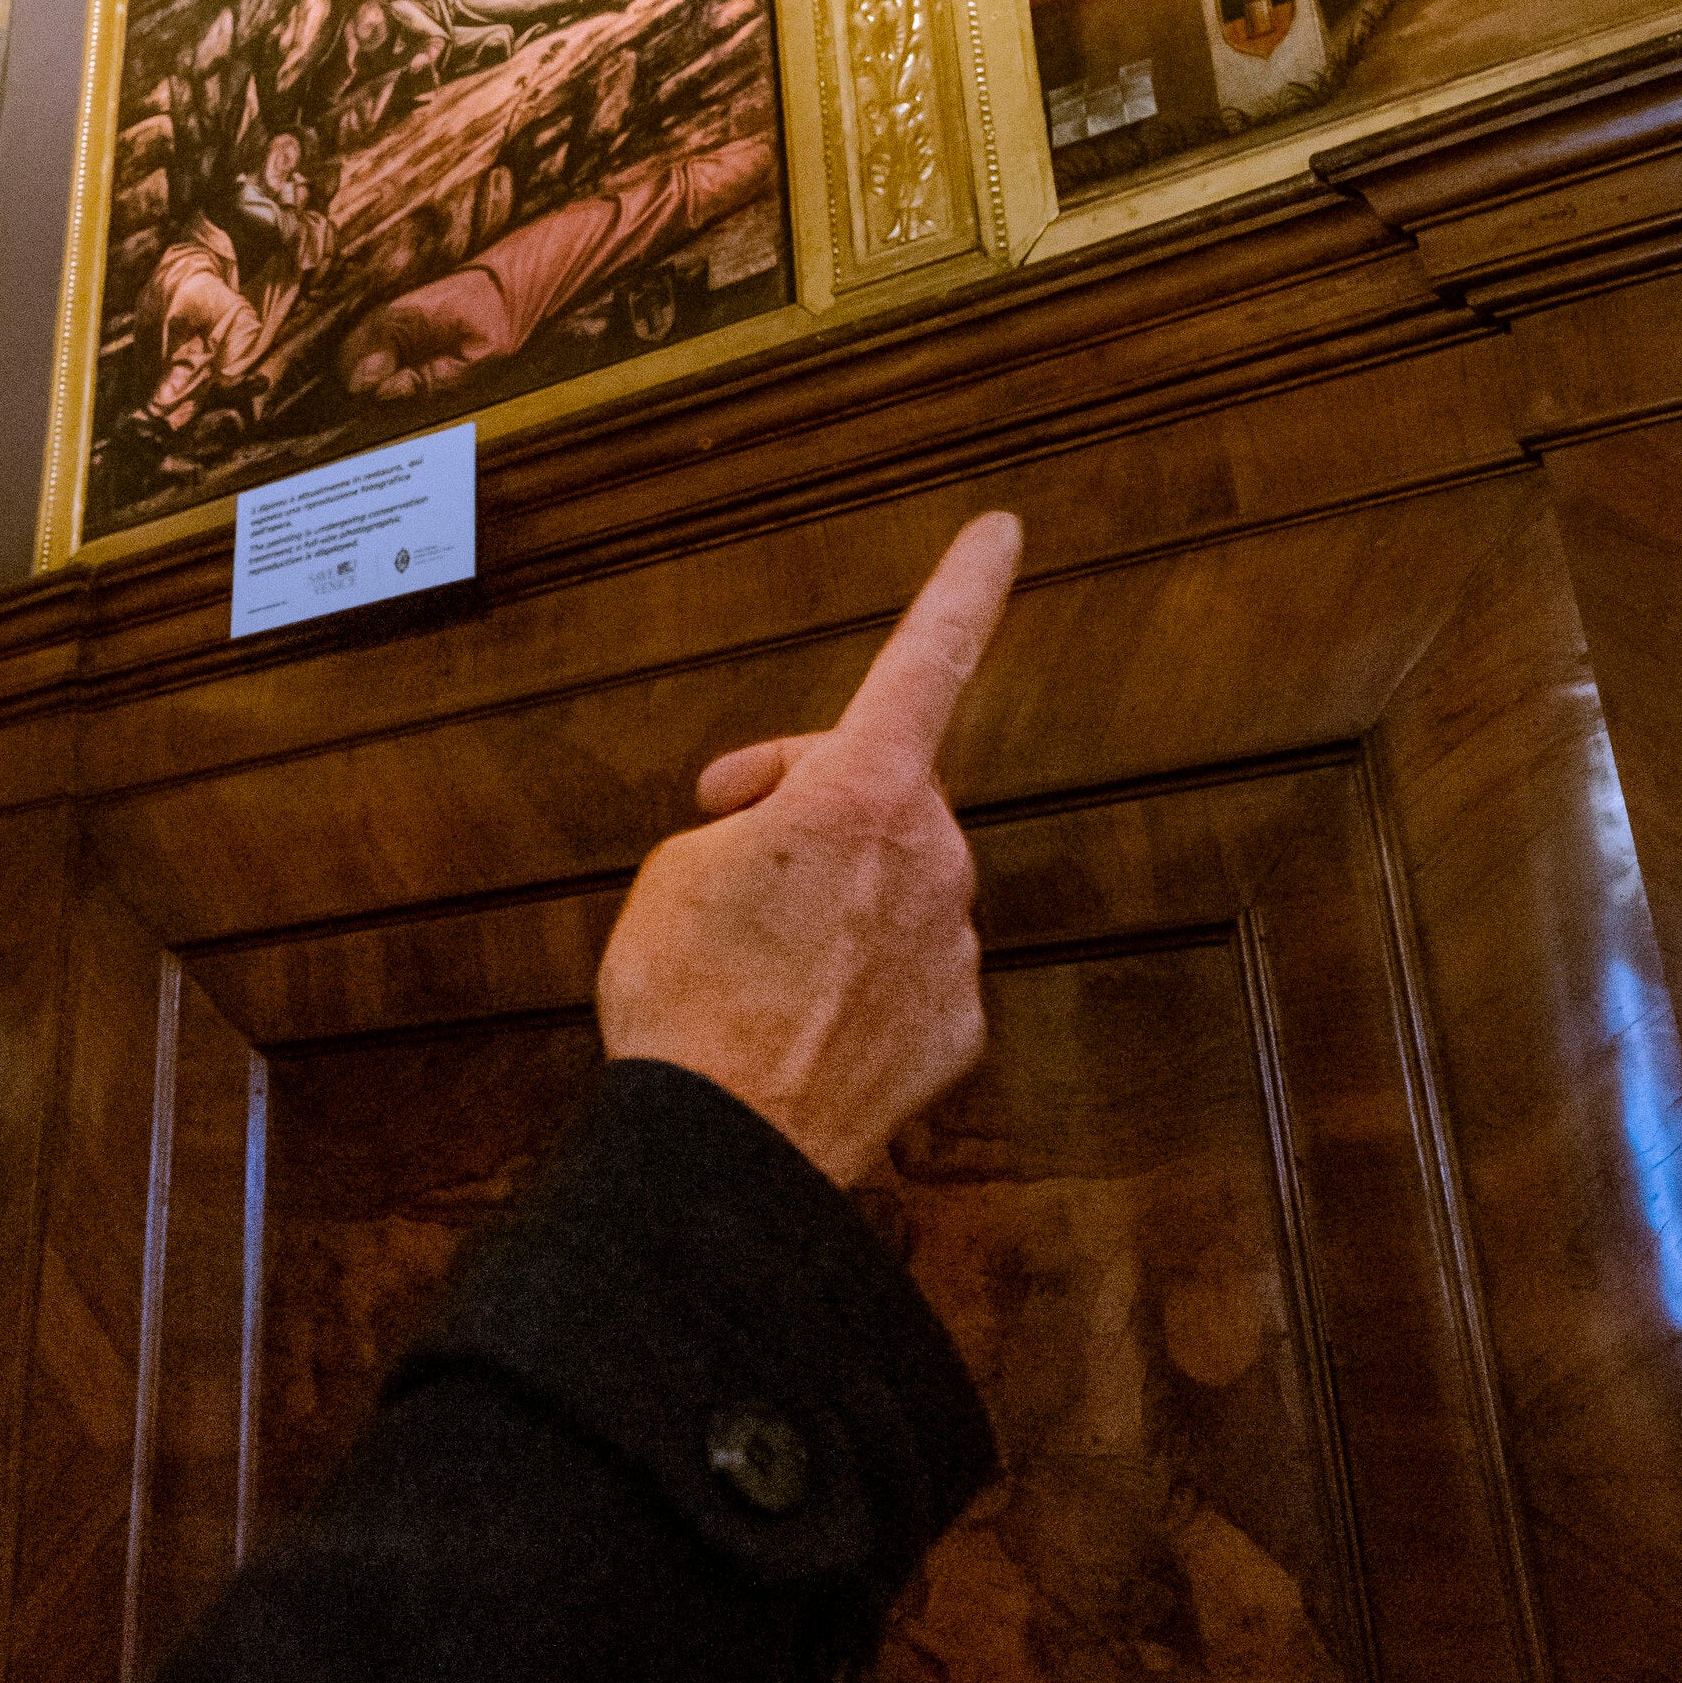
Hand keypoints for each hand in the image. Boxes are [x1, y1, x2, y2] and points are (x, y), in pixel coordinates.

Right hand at [593, 510, 1021, 1183]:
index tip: (1004, 531)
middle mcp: (931, 857)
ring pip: (898, 884)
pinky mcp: (959, 1024)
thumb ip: (754, 826)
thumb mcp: (677, 870)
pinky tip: (798, 1014)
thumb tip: (789, 844)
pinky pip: (910, 968)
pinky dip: (861, 976)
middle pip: (882, 789)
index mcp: (861, 793)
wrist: (726, 1152)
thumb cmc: (683, 999)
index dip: (963, 588)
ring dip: (837, 895)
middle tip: (729, 830)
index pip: (926, 661)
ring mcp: (954, 944)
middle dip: (814, 797)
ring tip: (753, 954)